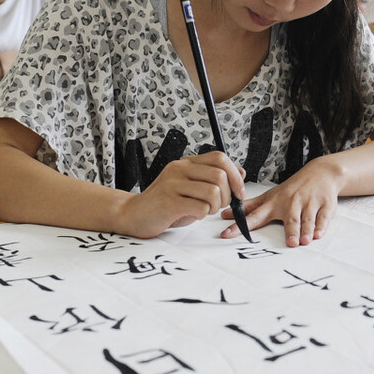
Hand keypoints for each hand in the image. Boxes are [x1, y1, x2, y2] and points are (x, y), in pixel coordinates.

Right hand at [125, 151, 245, 237]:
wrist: (132, 214)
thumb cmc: (165, 204)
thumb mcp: (192, 188)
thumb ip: (213, 179)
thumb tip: (241, 172)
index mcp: (186, 163)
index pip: (220, 158)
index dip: (235, 175)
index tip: (238, 192)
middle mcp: (179, 169)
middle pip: (220, 175)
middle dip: (226, 195)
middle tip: (216, 206)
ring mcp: (172, 184)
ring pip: (213, 191)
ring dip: (214, 207)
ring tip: (202, 210)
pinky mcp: (168, 201)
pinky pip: (200, 207)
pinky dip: (202, 215)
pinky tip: (191, 215)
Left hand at [222, 159, 342, 246]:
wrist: (320, 173)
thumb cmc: (292, 189)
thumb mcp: (269, 196)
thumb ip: (249, 207)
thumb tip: (225, 214)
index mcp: (275, 203)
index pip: (255, 216)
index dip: (241, 226)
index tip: (227, 234)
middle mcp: (291, 203)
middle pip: (289, 219)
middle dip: (289, 230)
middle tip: (289, 243)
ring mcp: (309, 203)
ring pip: (307, 219)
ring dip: (305, 230)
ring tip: (303, 241)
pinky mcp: (324, 205)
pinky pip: (323, 217)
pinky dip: (321, 226)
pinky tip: (318, 234)